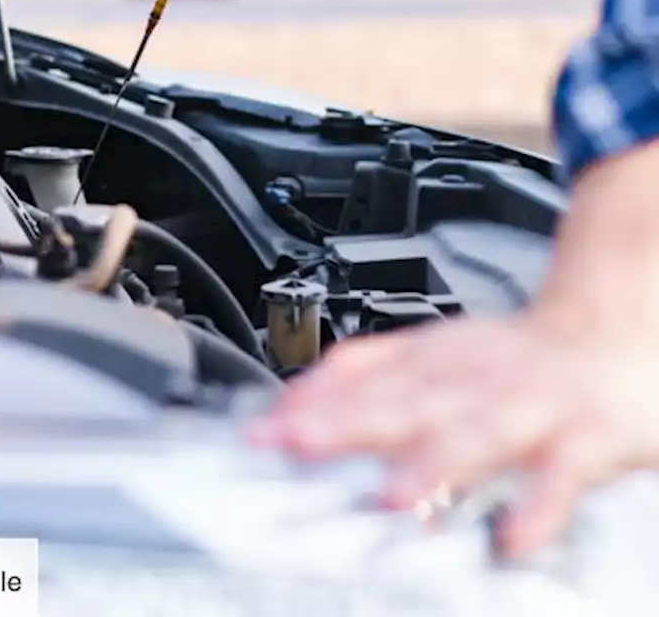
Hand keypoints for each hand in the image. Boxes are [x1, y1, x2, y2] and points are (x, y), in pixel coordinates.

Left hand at [244, 311, 658, 558]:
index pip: (358, 380)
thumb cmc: (511, 361)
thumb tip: (286, 402)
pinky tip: (513, 534)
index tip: (258, 433)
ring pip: (477, 433)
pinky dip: (539, 503)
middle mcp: (471, 379)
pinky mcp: (586, 437)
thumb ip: (359, 375)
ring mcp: (527, 407)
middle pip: (405, 400)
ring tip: (390, 496)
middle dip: (349, 424)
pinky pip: (562, 475)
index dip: (307, 405)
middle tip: (299, 445)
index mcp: (430, 361)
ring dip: (433, 463)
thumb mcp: (428, 354)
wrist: (612, 337)